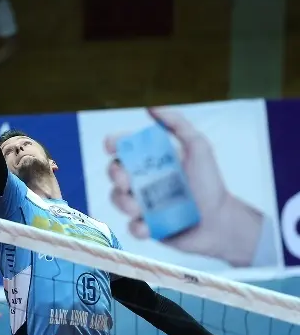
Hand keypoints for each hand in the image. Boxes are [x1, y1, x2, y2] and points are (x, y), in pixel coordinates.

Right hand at [104, 107, 263, 265]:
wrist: (221, 222)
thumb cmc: (210, 184)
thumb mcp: (198, 148)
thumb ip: (178, 125)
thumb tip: (152, 107)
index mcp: (151, 160)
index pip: (124, 148)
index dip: (113, 144)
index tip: (112, 146)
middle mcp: (143, 180)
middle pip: (115, 172)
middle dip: (115, 175)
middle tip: (126, 181)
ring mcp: (143, 203)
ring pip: (117, 199)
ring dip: (123, 202)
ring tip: (138, 209)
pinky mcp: (146, 226)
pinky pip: (131, 226)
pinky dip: (136, 227)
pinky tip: (148, 226)